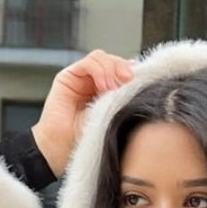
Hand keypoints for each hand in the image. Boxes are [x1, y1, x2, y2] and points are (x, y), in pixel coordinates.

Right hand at [32, 50, 133, 176]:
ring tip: (112, 89)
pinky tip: (103, 86)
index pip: (124, 71)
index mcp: (108, 93)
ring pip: (102, 59)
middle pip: (114, 62)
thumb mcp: (114, 115)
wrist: (64, 149)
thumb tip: (140, 79)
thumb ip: (124, 97)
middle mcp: (94, 84)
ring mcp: (81, 79)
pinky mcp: (68, 77)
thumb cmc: (89, 139)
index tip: (143, 81)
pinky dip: (100, 70)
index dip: (133, 72)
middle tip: (129, 81)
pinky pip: (89, 62)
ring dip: (111, 69)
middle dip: (123, 68)